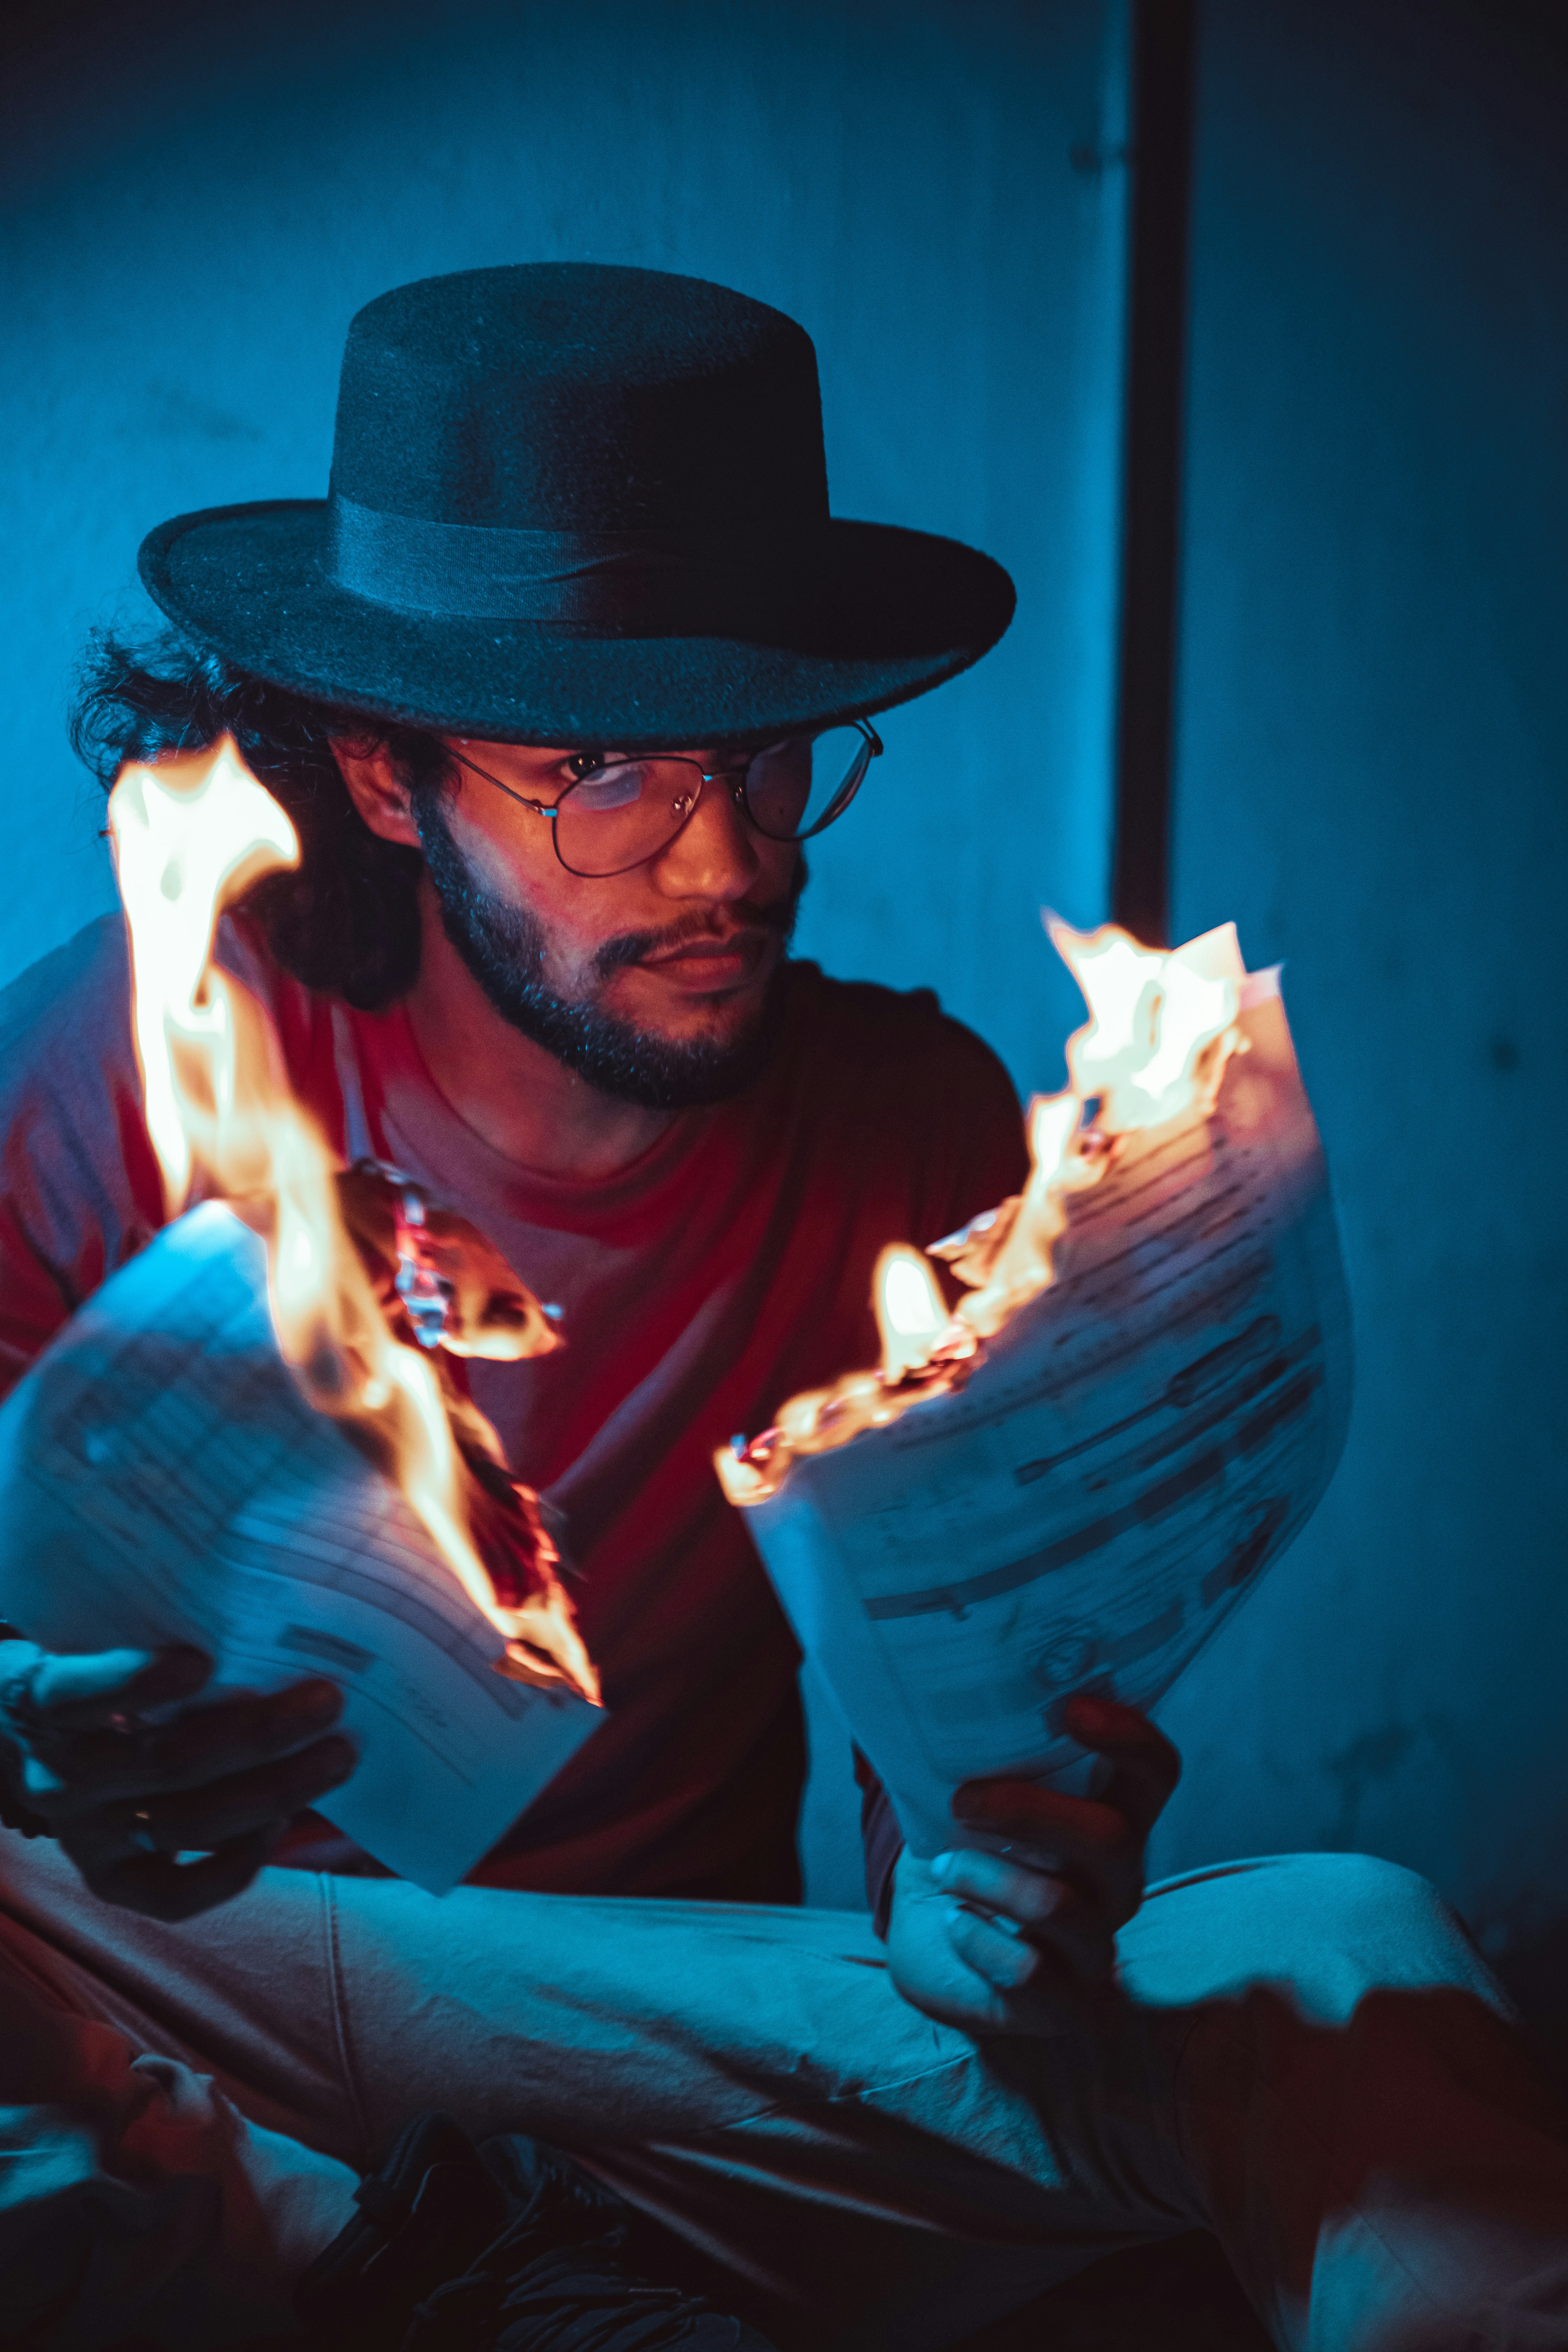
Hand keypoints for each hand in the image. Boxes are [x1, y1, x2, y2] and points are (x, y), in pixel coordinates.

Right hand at [0, 1636, 355, 1920]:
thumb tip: (258, 1599)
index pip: (74, 1695)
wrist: (42, 1733)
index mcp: (40, 1701)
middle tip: (328, 1700)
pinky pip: (174, 1894)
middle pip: (162, 1764)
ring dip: (273, 1791)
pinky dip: (235, 1864)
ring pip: (184, 1824)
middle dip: (258, 1734)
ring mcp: (84, 1834)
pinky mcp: (110, 1879)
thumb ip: (154, 1622)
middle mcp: (57, 1775)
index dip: (135, 1682)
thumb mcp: (102, 1633)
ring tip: (337, 1755)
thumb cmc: (96, 1663)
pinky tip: (280, 1824)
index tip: (201, 1659)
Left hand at [885, 1694, 1179, 2036]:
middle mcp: (1117, 1880)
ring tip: (943, 1868)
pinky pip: (1027, 1973)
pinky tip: (956, 1925)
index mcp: (1111, 1816)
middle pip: (1110, 1838)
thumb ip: (983, 1743)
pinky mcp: (1064, 2005)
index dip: (1128, 1735)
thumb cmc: (962, 1844)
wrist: (933, 1935)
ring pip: (1058, 1906)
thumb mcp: (973, 1788)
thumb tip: (937, 1672)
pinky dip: (977, 1940)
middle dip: (1028, 1810)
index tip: (1070, 1707)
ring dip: (984, 1878)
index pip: (1155, 1771)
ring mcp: (1096, 1946)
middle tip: (963, 1800)